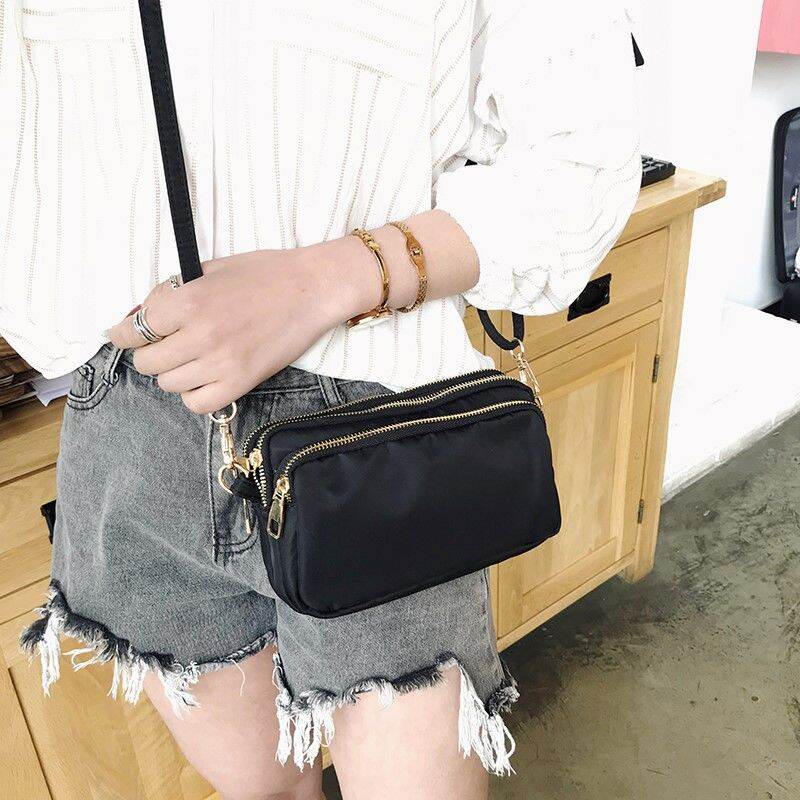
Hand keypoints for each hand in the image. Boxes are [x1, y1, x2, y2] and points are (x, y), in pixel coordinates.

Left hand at [108, 238, 373, 414]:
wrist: (312, 290)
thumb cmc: (264, 273)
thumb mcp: (211, 270)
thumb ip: (174, 292)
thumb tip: (143, 314)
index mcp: (188, 301)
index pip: (135, 329)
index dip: (124, 333)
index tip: (122, 336)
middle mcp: (200, 335)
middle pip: (148, 362)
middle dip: (150, 352)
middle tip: (165, 344)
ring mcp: (220, 363)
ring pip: (169, 384)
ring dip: (173, 372)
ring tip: (190, 359)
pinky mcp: (241, 382)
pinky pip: (198, 403)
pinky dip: (194, 394)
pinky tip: (203, 379)